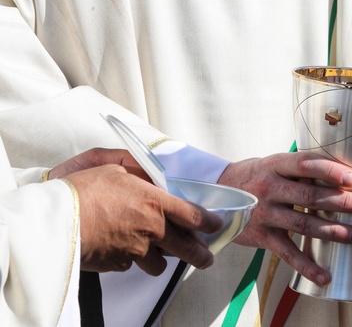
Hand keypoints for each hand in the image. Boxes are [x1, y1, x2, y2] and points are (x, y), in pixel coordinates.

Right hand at [52, 149, 223, 275]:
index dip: (209, 222)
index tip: (215, 225)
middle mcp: (151, 231)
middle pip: (187, 249)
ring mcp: (135, 252)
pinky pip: (131, 266)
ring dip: (161, 259)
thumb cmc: (82, 190)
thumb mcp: (114, 167)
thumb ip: (139, 170)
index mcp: (155, 204)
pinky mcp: (117, 265)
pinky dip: (131, 260)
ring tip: (159, 253)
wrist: (55, 220)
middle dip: (200, 255)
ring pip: (159, 264)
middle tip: (206, 258)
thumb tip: (151, 171)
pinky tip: (122, 249)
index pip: (194, 216)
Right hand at [218, 153, 351, 285]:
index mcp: (276, 165)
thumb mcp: (275, 162)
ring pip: (304, 224)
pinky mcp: (262, 237)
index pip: (305, 164)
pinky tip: (325, 275)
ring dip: (334, 231)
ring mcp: (265, 214)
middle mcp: (270, 188)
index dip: (329, 170)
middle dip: (342, 202)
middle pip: (310, 196)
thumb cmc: (258, 175)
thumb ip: (302, 167)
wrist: (219, 192)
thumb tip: (344, 172)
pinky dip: (307, 266)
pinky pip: (287, 253)